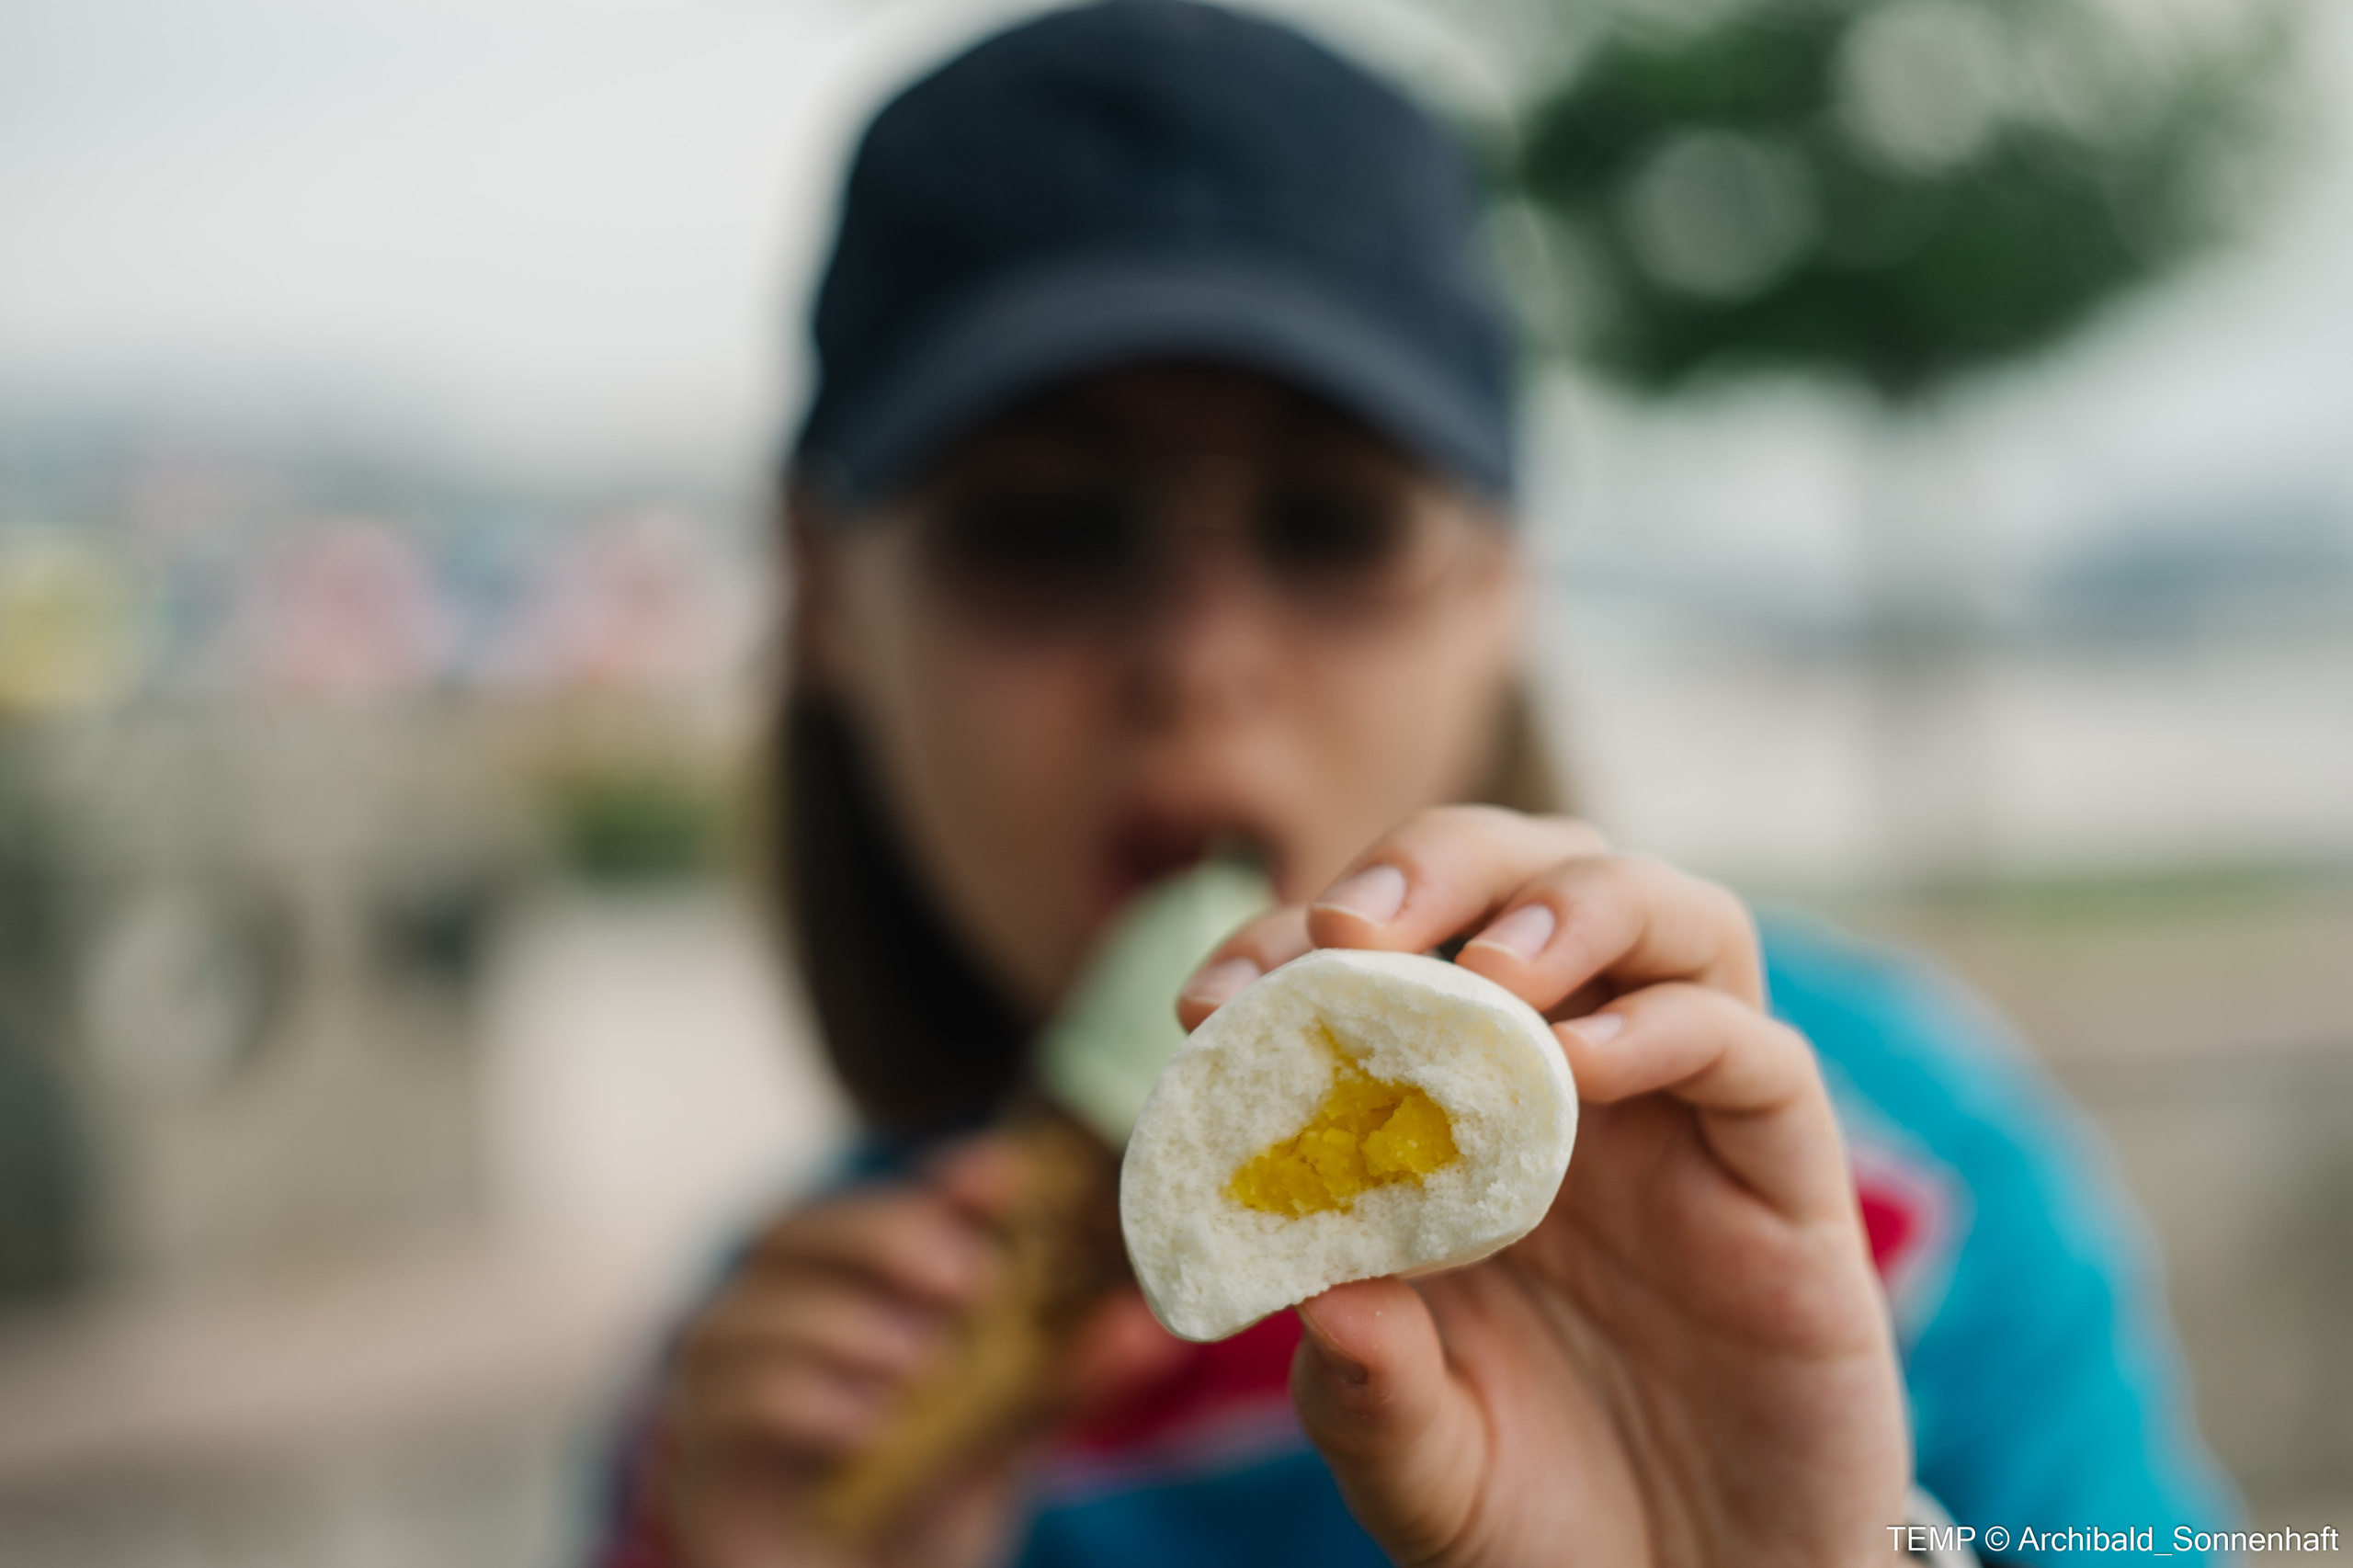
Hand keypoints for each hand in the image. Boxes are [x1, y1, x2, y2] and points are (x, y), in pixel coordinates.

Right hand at [648, 1138, 1172, 1567]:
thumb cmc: (919, 1504)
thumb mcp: (1004, 1435)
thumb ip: (1064, 1382)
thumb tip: (1151, 1328)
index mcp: (850, 1284)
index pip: (891, 1199)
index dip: (945, 1177)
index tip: (1009, 1174)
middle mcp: (775, 1312)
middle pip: (804, 1230)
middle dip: (887, 1235)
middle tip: (968, 1278)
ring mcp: (725, 1381)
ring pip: (757, 1309)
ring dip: (845, 1324)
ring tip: (919, 1367)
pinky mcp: (704, 1456)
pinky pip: (733, 1403)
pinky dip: (806, 1401)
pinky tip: (867, 1427)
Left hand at [1178, 807, 1908, 1567]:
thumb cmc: (1540, 1518)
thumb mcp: (1417, 1466)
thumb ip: (1364, 1389)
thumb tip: (1317, 1290)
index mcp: (1457, 1118)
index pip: (1379, 965)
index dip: (1288, 952)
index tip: (1208, 1004)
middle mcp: (1574, 1086)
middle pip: (1529, 877)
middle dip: (1435, 868)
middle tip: (1352, 929)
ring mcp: (1687, 1120)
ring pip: (1669, 918)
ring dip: (1570, 907)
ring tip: (1490, 973)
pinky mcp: (1786, 1181)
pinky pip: (1755, 1055)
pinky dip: (1671, 1028)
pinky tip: (1584, 1067)